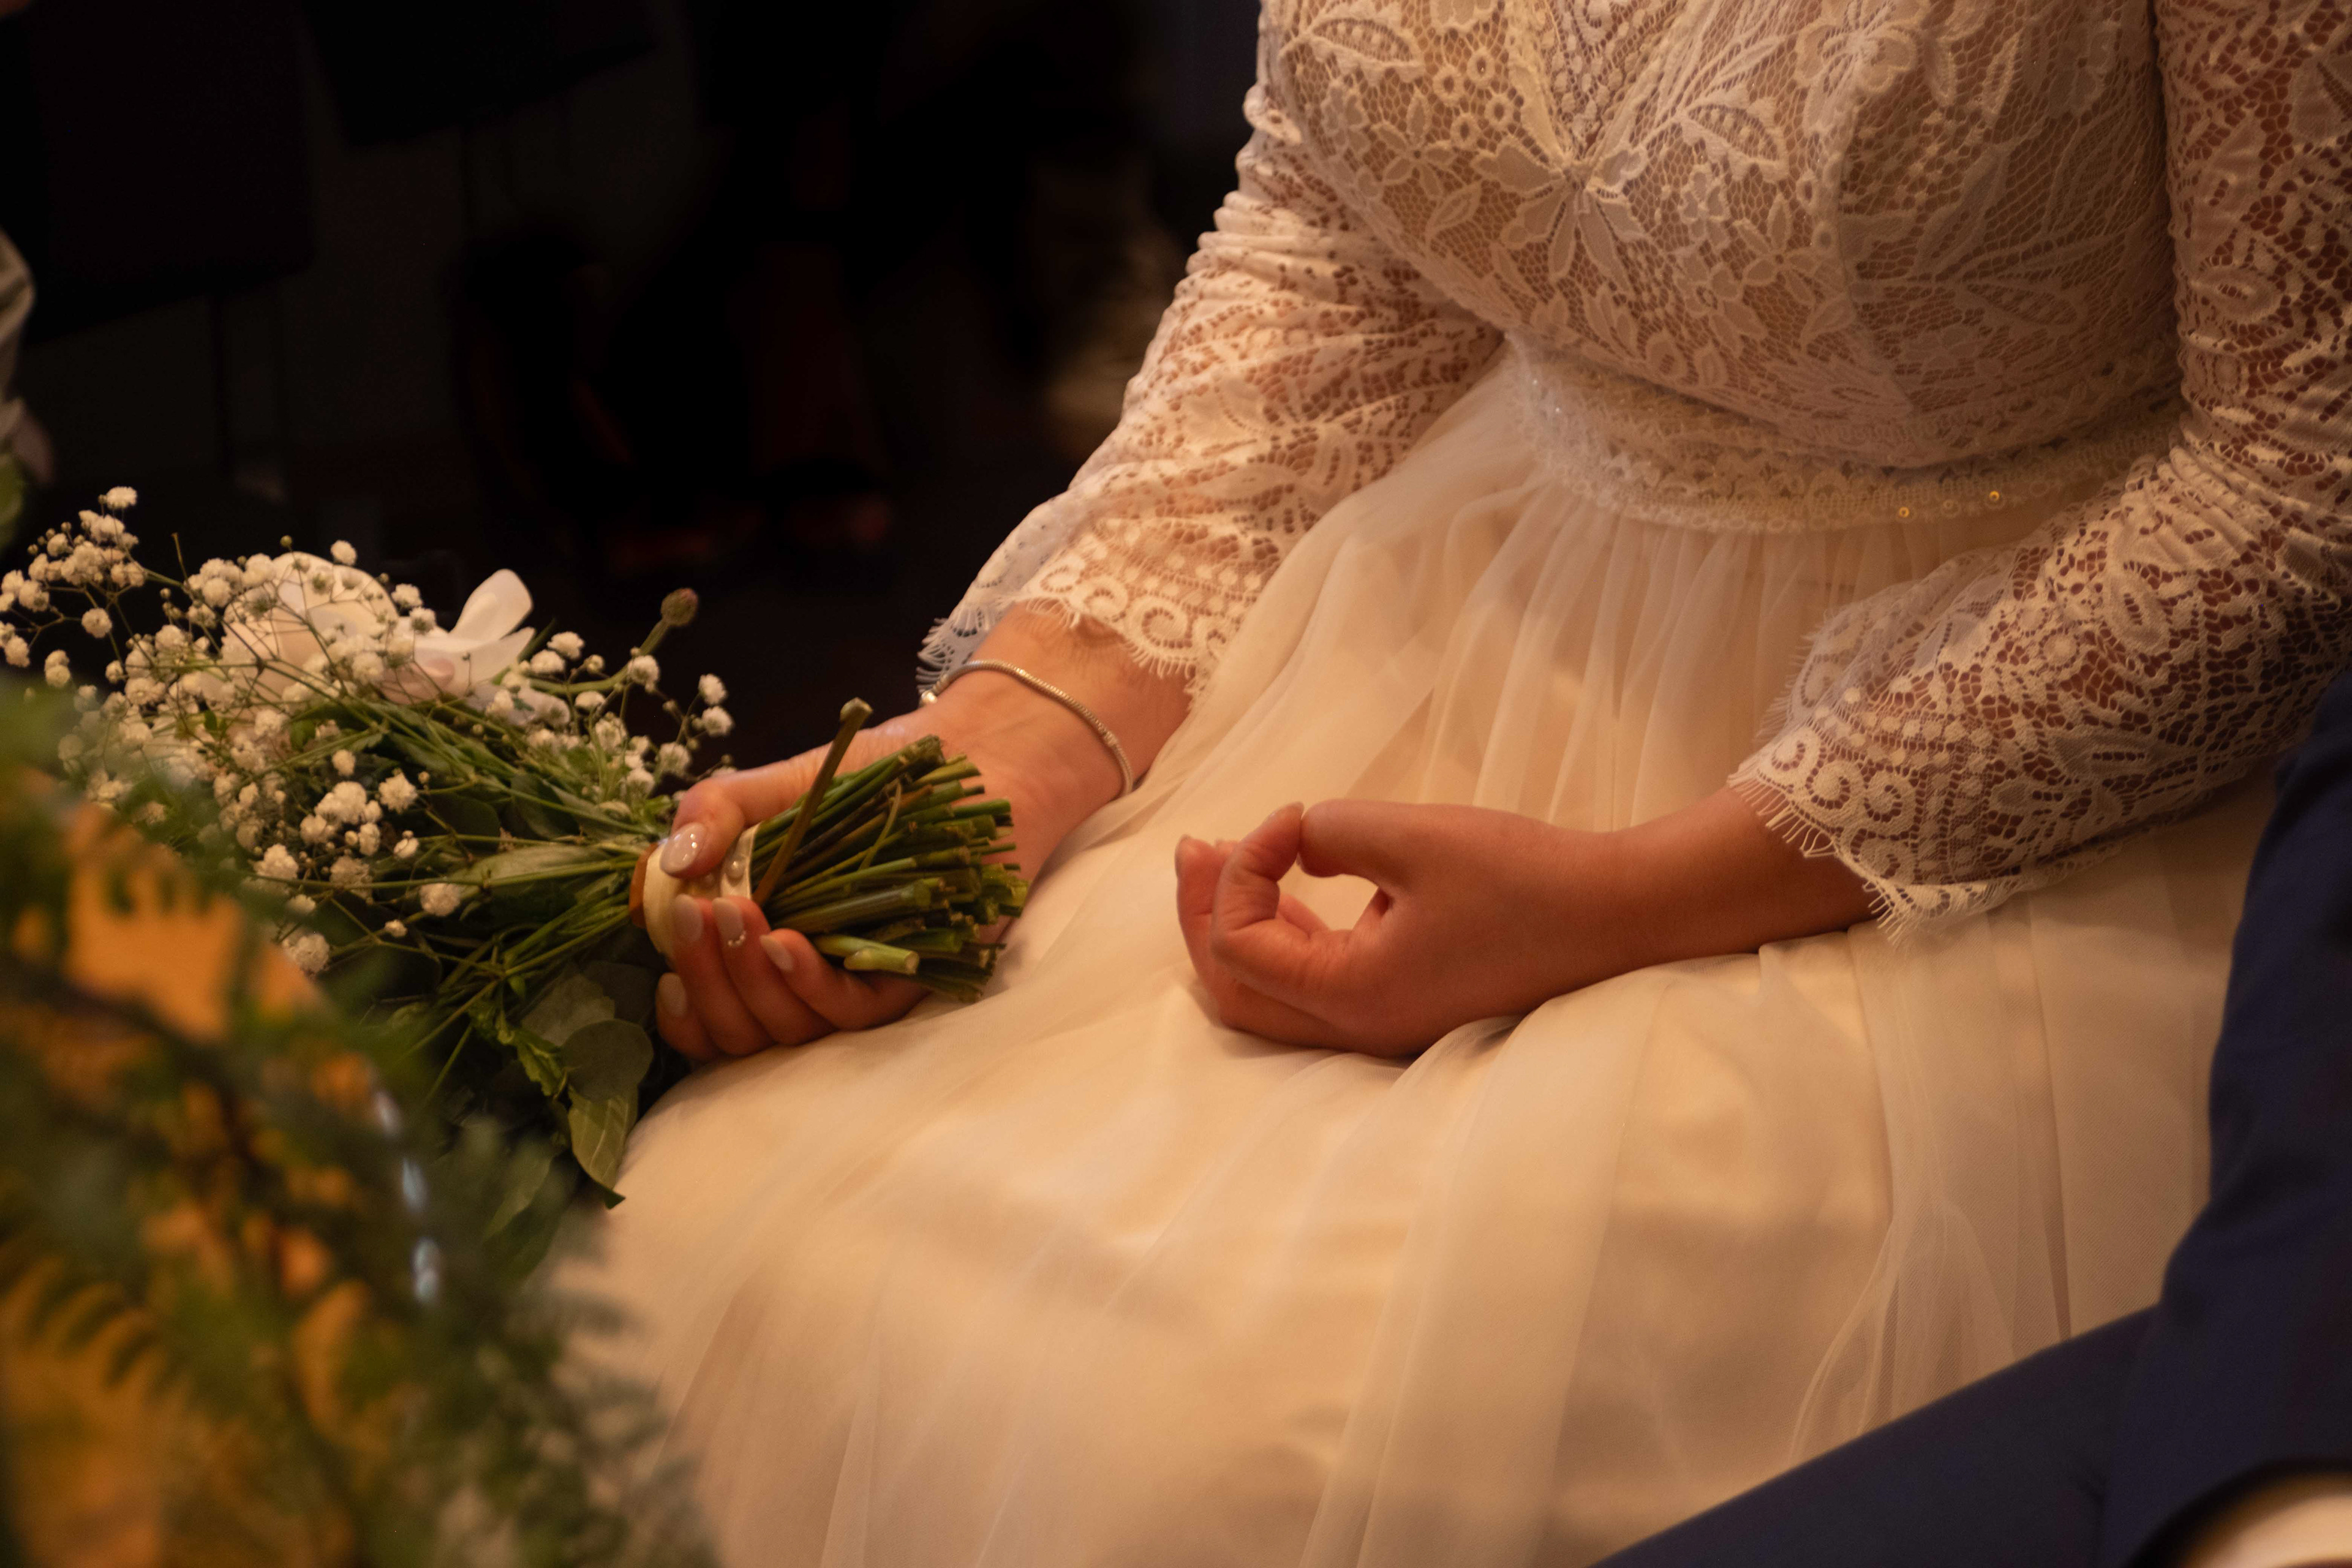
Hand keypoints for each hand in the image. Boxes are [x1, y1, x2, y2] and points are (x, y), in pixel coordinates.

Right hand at [653, 609, 1190, 1060]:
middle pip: (742, 1031)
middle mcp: (808, 977)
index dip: (683, 1009)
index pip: (713, 1014)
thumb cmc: (867, 777)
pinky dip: (812, 983)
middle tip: (697, 918)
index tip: (663, 972)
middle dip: (708, 983)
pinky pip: (854, 1010)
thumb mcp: (774, 786)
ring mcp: (859, 981)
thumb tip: (673, 861)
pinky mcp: (910, 978)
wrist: (961, 760)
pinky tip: (786, 943)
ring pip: (791, 1029)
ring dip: (750, 982)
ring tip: (734, 919)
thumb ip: (716, 813)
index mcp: (764, 947)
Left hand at [1176, 790, 1874, 1054]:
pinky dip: (1287, 934)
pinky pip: (1317, 980)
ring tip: (1219, 857)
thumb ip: (1331, 833)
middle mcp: (1358, 1025)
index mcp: (1353, 997)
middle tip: (1189, 847)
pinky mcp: (1407, 1000)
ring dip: (1240, 924)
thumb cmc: (1526, 876)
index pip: (1240, 945)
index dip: (1242, 872)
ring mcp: (1383, 1020)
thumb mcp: (1415, 835)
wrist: (1622, 912)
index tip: (1293, 815)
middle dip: (1202, 915)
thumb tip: (1290, 839)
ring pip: (1270, 992)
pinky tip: (1291, 880)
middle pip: (1235, 991)